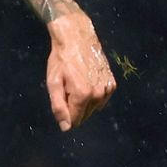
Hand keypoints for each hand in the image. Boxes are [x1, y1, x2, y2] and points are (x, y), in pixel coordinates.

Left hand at [45, 12, 114, 130]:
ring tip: (76, 84)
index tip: (61, 100)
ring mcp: (108, 89)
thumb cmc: (61, 60)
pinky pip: (101, 100)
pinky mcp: (113, 84)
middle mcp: (99, 95)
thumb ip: (59, 107)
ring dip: (83, 103)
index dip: (65, 115)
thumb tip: (66, 127)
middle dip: (74, 108)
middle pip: (84, 116)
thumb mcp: (53, 83)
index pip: (75, 120)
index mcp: (83, 95)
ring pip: (93, 109)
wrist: (77, 39)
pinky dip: (93, 96)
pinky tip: (86, 82)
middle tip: (67, 89)